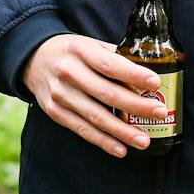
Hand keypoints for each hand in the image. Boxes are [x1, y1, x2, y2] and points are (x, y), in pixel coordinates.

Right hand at [21, 33, 166, 158]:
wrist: (33, 59)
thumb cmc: (72, 52)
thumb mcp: (90, 45)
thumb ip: (115, 57)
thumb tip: (145, 78)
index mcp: (80, 50)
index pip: (109, 64)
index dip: (133, 75)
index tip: (155, 84)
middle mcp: (68, 72)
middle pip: (106, 93)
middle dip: (136, 105)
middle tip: (160, 113)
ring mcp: (60, 94)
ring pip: (96, 116)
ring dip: (122, 131)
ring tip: (144, 140)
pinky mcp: (55, 112)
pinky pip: (82, 129)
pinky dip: (103, 141)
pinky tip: (121, 149)